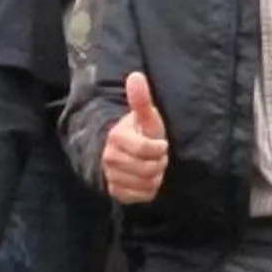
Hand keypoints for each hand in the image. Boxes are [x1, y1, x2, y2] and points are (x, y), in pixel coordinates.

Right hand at [103, 70, 169, 204]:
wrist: (127, 153)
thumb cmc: (141, 132)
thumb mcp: (146, 116)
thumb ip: (141, 99)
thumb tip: (136, 75)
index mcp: (116, 137)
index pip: (145, 149)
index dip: (159, 148)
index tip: (161, 144)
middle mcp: (109, 158)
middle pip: (147, 169)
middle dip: (158, 163)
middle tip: (156, 156)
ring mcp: (111, 176)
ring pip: (145, 183)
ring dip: (155, 176)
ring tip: (151, 166)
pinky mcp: (116, 192)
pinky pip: (141, 196)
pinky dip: (149, 189)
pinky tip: (146, 179)